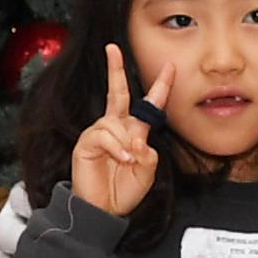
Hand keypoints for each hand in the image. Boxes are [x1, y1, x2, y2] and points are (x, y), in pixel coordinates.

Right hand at [68, 46, 167, 218]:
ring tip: (128, 161)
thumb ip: (149, 154)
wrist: (103, 209)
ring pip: (116, 123)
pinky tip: (121, 160)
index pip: (148, 105)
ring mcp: (100, 133)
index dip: (160, 87)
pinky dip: (116, 148)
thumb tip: (138, 141)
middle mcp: (116, 127)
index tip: (169, 67)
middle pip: (117, 92)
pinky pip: (105, 136)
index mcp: (133, 132)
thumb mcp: (147, 172)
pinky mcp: (87, 143)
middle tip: (112, 48)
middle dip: (115, 69)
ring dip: (126, 143)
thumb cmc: (125, 190)